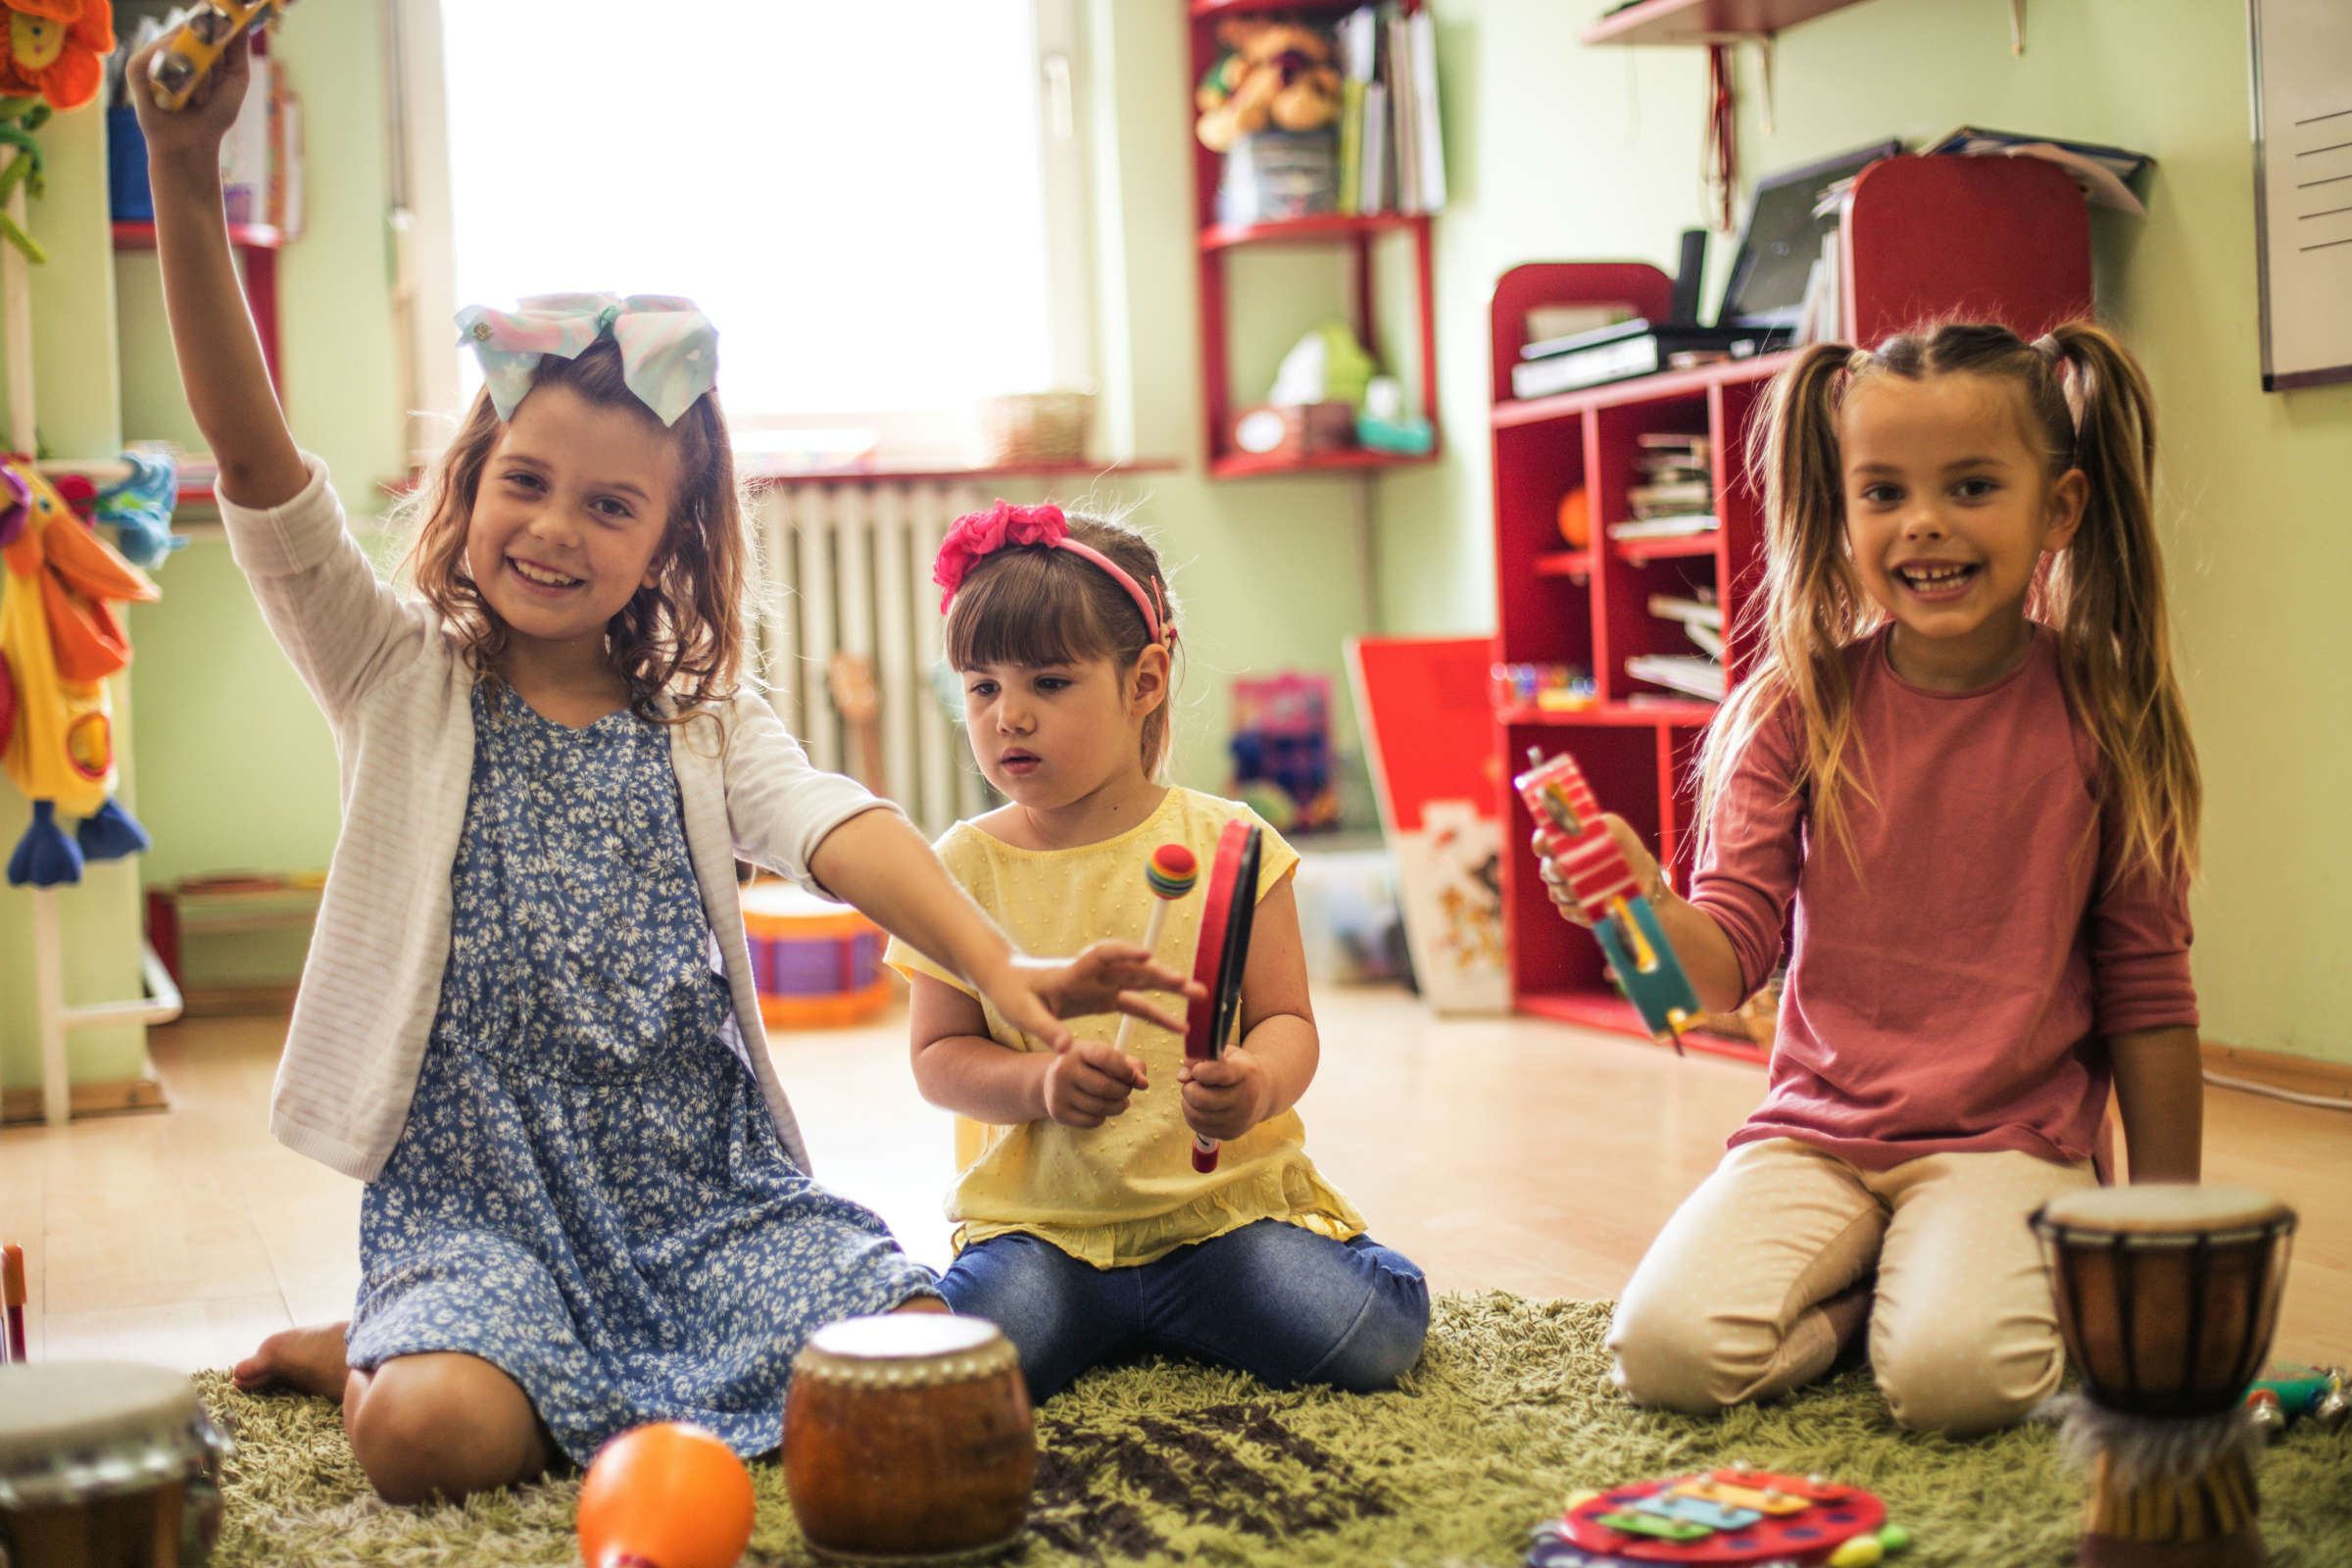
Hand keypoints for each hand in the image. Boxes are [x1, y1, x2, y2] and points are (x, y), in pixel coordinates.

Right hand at [128, 32, 249, 169]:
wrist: (193, 144)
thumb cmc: (214, 114)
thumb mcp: (236, 77)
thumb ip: (237, 47)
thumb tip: (243, 17)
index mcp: (189, 46)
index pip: (200, 20)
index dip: (213, 21)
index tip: (227, 20)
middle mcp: (168, 47)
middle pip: (193, 29)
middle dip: (214, 59)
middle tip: (216, 81)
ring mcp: (150, 55)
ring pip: (180, 43)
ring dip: (201, 75)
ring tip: (199, 100)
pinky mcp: (136, 68)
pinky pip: (159, 54)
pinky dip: (180, 77)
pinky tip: (182, 98)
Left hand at [988, 942, 1201, 1047]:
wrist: (1010, 981)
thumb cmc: (1012, 994)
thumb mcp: (1024, 1015)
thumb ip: (1047, 1030)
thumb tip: (1067, 1049)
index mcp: (1074, 971)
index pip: (1102, 955)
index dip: (1124, 953)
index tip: (1147, 956)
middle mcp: (1094, 974)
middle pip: (1133, 970)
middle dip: (1162, 976)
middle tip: (1191, 987)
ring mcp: (1102, 984)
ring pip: (1142, 984)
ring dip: (1170, 990)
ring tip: (1200, 999)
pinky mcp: (1104, 997)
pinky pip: (1137, 1004)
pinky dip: (1158, 1013)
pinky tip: (1180, 1027)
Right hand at [1040, 1038, 1147, 1128]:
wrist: (1051, 1081)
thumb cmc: (1088, 1067)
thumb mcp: (1104, 1059)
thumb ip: (1129, 1065)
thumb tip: (1143, 1082)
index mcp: (1078, 1049)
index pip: (1106, 1057)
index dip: (1126, 1070)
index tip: (1137, 1080)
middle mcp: (1063, 1068)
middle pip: (1105, 1087)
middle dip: (1124, 1091)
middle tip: (1127, 1091)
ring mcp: (1057, 1091)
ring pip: (1100, 1107)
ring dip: (1118, 1107)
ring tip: (1121, 1102)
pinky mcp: (1057, 1111)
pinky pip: (1091, 1121)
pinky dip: (1103, 1118)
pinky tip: (1101, 1110)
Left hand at [1178, 1049, 1269, 1144]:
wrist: (1263, 1092)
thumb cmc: (1237, 1068)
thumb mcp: (1225, 1054)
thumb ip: (1200, 1058)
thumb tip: (1182, 1077)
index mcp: (1247, 1072)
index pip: (1221, 1073)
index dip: (1201, 1071)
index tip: (1197, 1070)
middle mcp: (1246, 1098)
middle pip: (1201, 1099)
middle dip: (1188, 1089)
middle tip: (1192, 1082)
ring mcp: (1239, 1119)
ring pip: (1196, 1115)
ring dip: (1187, 1102)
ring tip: (1195, 1093)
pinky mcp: (1231, 1133)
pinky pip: (1198, 1126)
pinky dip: (1192, 1115)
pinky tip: (1200, 1106)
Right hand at [1533, 812, 1662, 928]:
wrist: (1640, 878)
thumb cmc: (1624, 848)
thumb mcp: (1615, 828)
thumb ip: (1597, 823)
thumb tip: (1581, 826)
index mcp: (1562, 844)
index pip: (1541, 843)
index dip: (1541, 844)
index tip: (1550, 847)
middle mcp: (1558, 866)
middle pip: (1547, 871)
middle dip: (1559, 872)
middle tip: (1570, 871)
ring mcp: (1563, 889)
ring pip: (1556, 892)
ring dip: (1572, 892)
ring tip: (1593, 889)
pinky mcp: (1572, 910)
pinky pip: (1567, 911)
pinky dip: (1581, 909)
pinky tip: (1598, 903)